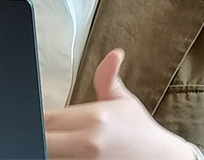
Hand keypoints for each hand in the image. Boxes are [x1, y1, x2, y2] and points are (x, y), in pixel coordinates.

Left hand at [45, 49, 196, 158]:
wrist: (163, 159)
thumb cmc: (141, 133)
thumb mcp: (125, 101)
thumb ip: (108, 77)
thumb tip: (114, 54)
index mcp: (95, 118)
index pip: (49, 118)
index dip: (40, 119)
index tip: (41, 119)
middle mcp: (89, 142)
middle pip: (44, 140)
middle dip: (41, 136)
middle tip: (44, 133)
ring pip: (51, 155)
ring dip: (49, 149)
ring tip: (56, 144)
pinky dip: (60, 159)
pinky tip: (64, 154)